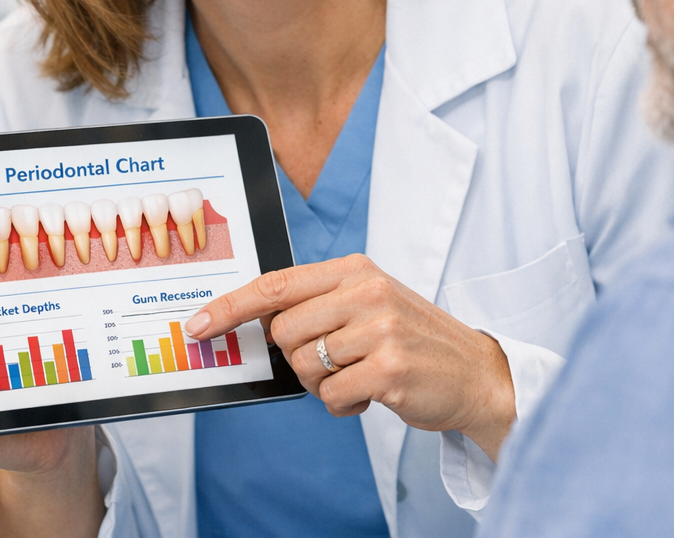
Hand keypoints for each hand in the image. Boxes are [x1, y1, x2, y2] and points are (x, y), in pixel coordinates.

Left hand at [186, 253, 515, 459]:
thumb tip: (257, 324)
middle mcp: (366, 291)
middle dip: (298, 357)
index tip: (197, 324)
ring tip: (361, 373)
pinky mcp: (389, 368)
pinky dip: (343, 404)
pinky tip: (372, 393)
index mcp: (355, 269)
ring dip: (324, 383)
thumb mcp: (370, 302)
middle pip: (284, 332)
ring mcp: (380, 328)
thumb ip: (320, 304)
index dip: (230, 306)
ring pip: (303, 366)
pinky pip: (330, 396)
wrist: (476, 372)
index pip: (276, 284)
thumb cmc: (413, 338)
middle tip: (335, 360)